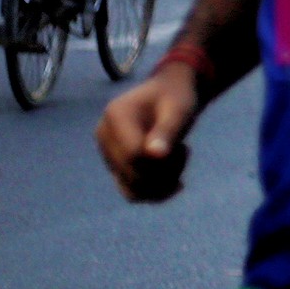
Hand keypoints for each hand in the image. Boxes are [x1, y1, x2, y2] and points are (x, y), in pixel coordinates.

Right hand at [97, 70, 200, 202]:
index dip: (163, 162)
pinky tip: (175, 177)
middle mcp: (104, 135)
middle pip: (132, 175)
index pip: (134, 154)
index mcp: (116, 116)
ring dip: (163, 184)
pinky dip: (156, 192)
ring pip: (132, 189)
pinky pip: (131, 193)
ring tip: (177, 161)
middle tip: (185, 153)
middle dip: (166, 173)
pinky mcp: (115, 166)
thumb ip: (167, 130)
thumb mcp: (179, 110)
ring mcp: (107, 153)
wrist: (170, 95)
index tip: (185, 150)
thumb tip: (155, 155)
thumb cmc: (177, 98)